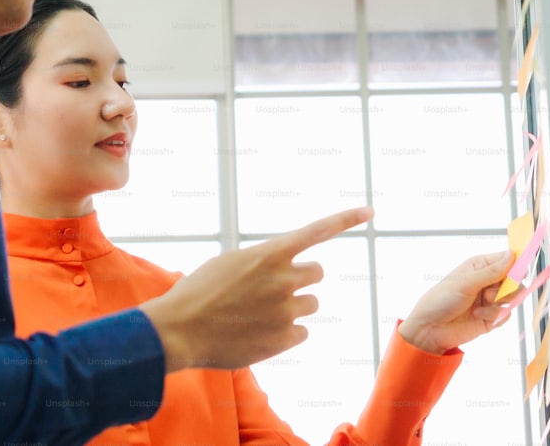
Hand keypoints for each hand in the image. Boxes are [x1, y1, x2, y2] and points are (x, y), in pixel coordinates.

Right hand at [140, 207, 373, 371]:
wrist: (179, 330)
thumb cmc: (198, 293)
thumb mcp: (230, 263)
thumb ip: (263, 262)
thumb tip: (287, 271)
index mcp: (269, 253)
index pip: (316, 231)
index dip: (345, 219)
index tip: (370, 210)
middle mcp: (283, 278)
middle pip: (316, 273)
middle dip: (301, 279)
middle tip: (275, 288)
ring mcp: (286, 310)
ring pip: (310, 304)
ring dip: (293, 306)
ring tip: (259, 314)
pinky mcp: (284, 339)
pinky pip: (301, 332)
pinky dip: (286, 333)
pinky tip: (258, 333)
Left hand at [398, 250, 515, 354]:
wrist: (431, 329)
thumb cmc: (441, 300)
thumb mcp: (466, 282)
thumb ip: (491, 272)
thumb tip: (511, 255)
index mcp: (480, 266)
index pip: (507, 259)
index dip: (516, 264)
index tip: (520, 272)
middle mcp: (487, 281)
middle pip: (515, 280)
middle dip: (507, 287)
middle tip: (490, 293)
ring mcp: (490, 299)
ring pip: (513, 297)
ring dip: (499, 301)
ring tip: (482, 303)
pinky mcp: (492, 317)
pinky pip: (506, 314)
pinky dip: (494, 316)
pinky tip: (477, 316)